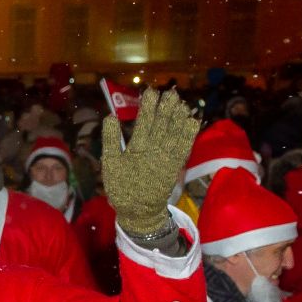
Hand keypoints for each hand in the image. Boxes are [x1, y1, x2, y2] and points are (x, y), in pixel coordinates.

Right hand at [101, 88, 200, 239]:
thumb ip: (110, 140)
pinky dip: (189, 135)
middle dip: (166, 108)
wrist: (139, 210)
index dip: (148, 106)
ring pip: (174, 133)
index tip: (151, 91)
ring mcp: (167, 158)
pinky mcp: (176, 166)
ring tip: (182, 102)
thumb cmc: (121, 186)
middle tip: (171, 92)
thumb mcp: (109, 164)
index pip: (144, 122)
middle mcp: (154, 151)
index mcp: (136, 149)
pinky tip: (192, 122)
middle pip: (162, 125)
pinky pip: (184, 147)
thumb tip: (110, 117)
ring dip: (179, 117)